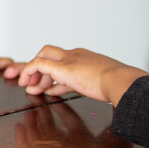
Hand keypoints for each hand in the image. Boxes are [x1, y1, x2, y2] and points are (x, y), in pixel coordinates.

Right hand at [14, 102, 132, 147]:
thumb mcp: (113, 129)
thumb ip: (115, 116)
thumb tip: (121, 104)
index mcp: (83, 138)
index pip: (68, 120)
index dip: (60, 109)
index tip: (53, 98)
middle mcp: (68, 145)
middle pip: (50, 128)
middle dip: (42, 115)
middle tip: (35, 101)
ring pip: (38, 137)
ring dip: (31, 124)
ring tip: (27, 111)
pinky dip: (21, 140)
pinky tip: (19, 127)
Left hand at [17, 46, 147, 104]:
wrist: (122, 82)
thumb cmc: (120, 86)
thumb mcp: (106, 85)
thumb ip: (97, 86)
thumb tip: (100, 94)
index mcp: (88, 58)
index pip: (66, 62)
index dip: (56, 75)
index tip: (50, 88)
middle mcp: (76, 55)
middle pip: (51, 53)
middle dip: (41, 68)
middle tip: (35, 84)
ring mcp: (68, 59)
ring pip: (42, 56)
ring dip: (34, 73)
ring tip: (30, 88)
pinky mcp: (61, 67)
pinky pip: (37, 64)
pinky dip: (29, 72)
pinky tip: (26, 84)